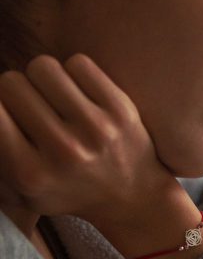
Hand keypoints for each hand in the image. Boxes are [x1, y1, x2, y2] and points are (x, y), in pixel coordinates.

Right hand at [0, 55, 180, 229]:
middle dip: (15, 90)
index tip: (6, 111)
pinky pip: (78, 63)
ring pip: (43, 67)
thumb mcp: (20, 191)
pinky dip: (73, 72)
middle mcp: (63, 150)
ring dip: (42, 78)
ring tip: (52, 96)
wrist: (133, 195)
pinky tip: (78, 92)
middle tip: (29, 105)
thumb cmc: (67, 189)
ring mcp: (95, 127)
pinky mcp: (121, 108)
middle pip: (11, 83)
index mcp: (29, 173)